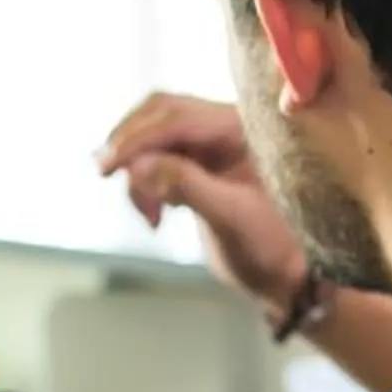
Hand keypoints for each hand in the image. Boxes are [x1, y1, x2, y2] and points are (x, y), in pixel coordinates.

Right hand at [95, 93, 309, 307]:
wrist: (285, 277)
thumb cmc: (273, 248)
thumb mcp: (232, 218)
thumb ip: (188, 185)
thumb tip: (139, 164)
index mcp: (244, 128)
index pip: (178, 117)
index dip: (137, 138)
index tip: (107, 165)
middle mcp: (228, 126)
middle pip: (161, 114)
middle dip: (132, 145)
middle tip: (106, 175)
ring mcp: (212, 145)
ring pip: (154, 137)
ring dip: (138, 171)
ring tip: (151, 217)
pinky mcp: (199, 165)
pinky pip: (158, 159)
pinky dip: (145, 183)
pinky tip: (155, 216)